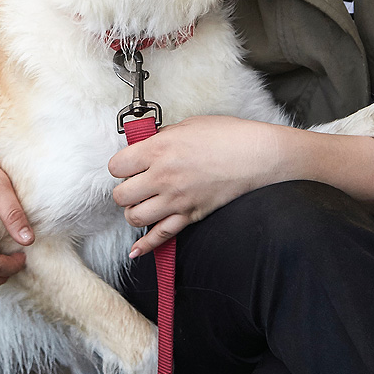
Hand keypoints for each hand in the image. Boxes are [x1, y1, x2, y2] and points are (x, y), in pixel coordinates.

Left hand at [108, 115, 282, 257]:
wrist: (256, 155)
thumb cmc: (228, 135)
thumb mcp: (188, 125)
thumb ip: (162, 136)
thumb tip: (147, 144)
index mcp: (159, 149)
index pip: (117, 166)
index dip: (120, 166)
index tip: (127, 165)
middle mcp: (163, 177)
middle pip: (121, 195)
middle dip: (123, 190)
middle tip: (133, 185)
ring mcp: (176, 199)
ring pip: (134, 217)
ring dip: (133, 212)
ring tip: (141, 204)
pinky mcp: (190, 215)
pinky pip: (160, 236)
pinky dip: (145, 245)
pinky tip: (137, 249)